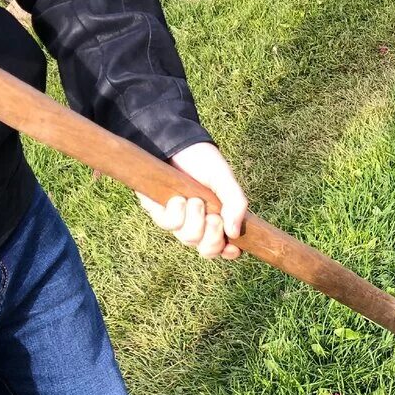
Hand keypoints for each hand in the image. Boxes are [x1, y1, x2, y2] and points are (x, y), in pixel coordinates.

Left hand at [137, 142, 247, 259]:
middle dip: (212, 238)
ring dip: (194, 221)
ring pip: (188, 239)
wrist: (175, 142)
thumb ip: (236, 204)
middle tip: (214, 218)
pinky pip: (168, 226)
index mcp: (218, 218)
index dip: (229, 252)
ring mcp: (179, 220)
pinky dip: (176, 213)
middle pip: (207, 250)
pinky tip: (179, 198)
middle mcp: (198, 223)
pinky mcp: (159, 212)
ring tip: (194, 200)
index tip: (232, 247)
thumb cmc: (203, 161)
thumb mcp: (225, 180)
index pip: (225, 247)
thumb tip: (234, 234)